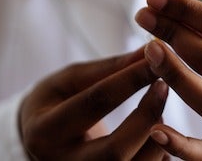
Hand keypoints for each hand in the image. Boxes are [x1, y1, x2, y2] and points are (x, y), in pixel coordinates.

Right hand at [19, 48, 169, 159]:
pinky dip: (155, 155)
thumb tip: (147, 51)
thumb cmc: (54, 103)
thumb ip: (108, 67)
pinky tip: (158, 135)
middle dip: (146, 116)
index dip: (129, 79)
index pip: (95, 103)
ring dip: (156, 138)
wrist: (38, 141)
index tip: (154, 60)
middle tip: (163, 87)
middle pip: (114, 150)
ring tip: (159, 112)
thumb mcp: (70, 80)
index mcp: (44, 131)